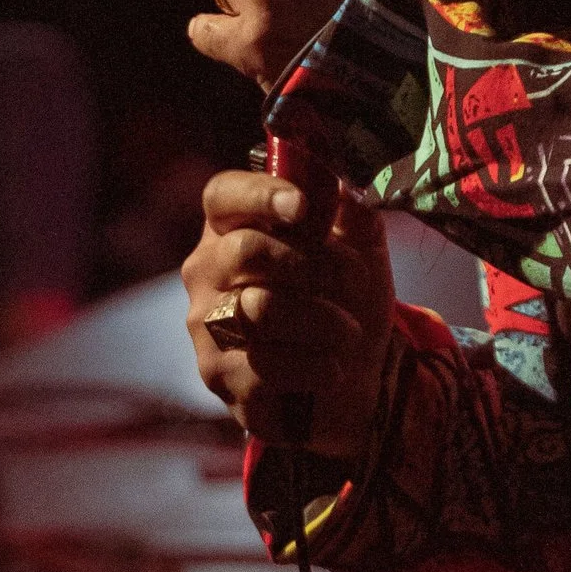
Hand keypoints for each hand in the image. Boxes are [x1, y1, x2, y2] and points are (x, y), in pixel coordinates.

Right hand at [183, 162, 394, 459]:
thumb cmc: (346, 303)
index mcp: (233, 228)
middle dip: (314, 264)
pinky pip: (266, 366)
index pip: (222, 196)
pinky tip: (331, 370)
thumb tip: (346, 191)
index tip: (303, 207)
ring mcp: (207, 326)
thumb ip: (357, 216)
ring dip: (324, 321)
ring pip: (260, 309)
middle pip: (244, 251)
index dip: (259, 195)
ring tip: (349, 333)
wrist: (354, 380)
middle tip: (352, 281)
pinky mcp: (219, 376)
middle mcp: (206, 273)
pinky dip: (315, 368)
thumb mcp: (364, 253)